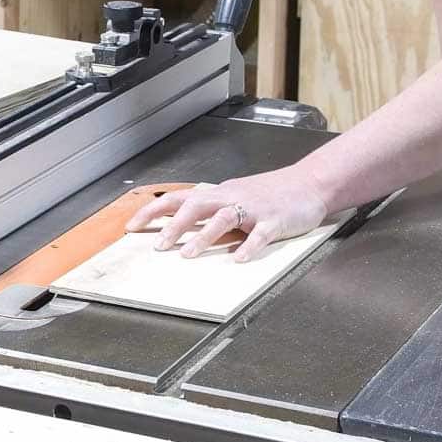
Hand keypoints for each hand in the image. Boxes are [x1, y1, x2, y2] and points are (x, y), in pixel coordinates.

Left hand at [124, 168, 328, 261]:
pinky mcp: (276, 220)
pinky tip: (239, 259)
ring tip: (189, 255)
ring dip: (205, 236)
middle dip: (175, 225)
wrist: (310, 182)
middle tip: (159, 246)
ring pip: (225, 217)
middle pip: (198, 204)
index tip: (131, 226)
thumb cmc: (273, 193)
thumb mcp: (237, 197)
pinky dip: (249, 246)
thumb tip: (180, 229)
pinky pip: (260, 234)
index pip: (179, 198)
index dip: (153, 211)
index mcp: (221, 194)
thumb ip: (212, 212)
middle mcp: (233, 198)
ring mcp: (255, 209)